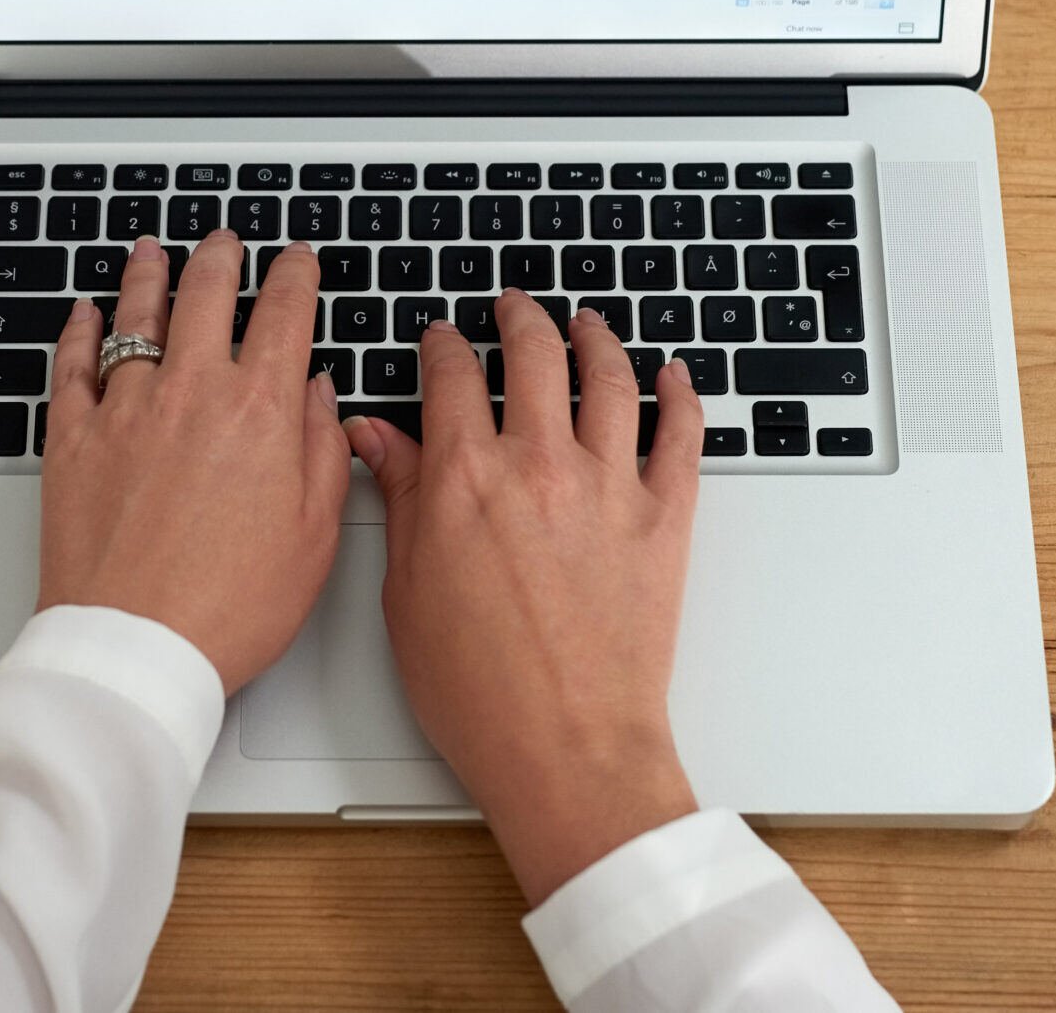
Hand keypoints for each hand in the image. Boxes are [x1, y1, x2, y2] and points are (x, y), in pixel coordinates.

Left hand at [40, 232, 352, 693]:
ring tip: (153, 252)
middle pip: (206, 294)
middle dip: (221, 257)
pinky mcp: (72, 439)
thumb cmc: (227, 607)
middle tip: (225, 242)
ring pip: (137, 316)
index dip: (295, 277)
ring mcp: (125, 410)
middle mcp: (190, 393)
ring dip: (149, 275)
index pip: (284, 314)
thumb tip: (317, 396)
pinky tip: (86, 314)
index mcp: (258, 411)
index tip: (297, 262)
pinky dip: (80, 331)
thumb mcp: (314, 535)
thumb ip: (322, 452)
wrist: (135, 649)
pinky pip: (73, 365)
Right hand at [346, 293, 703, 904]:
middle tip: (513, 306)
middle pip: (532, 355)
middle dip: (518, 318)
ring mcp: (608, 487)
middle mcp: (538, 466)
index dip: (442, 347)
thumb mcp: (408, 592)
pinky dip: (681, 395)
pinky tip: (676, 374)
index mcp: (464, 479)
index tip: (440, 340)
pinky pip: (681, 436)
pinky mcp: (663, 520)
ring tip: (587, 322)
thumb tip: (375, 439)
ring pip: (609, 378)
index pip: (451, 377)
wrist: (566, 748)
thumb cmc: (479, 691)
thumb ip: (400, 499)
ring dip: (595, 338)